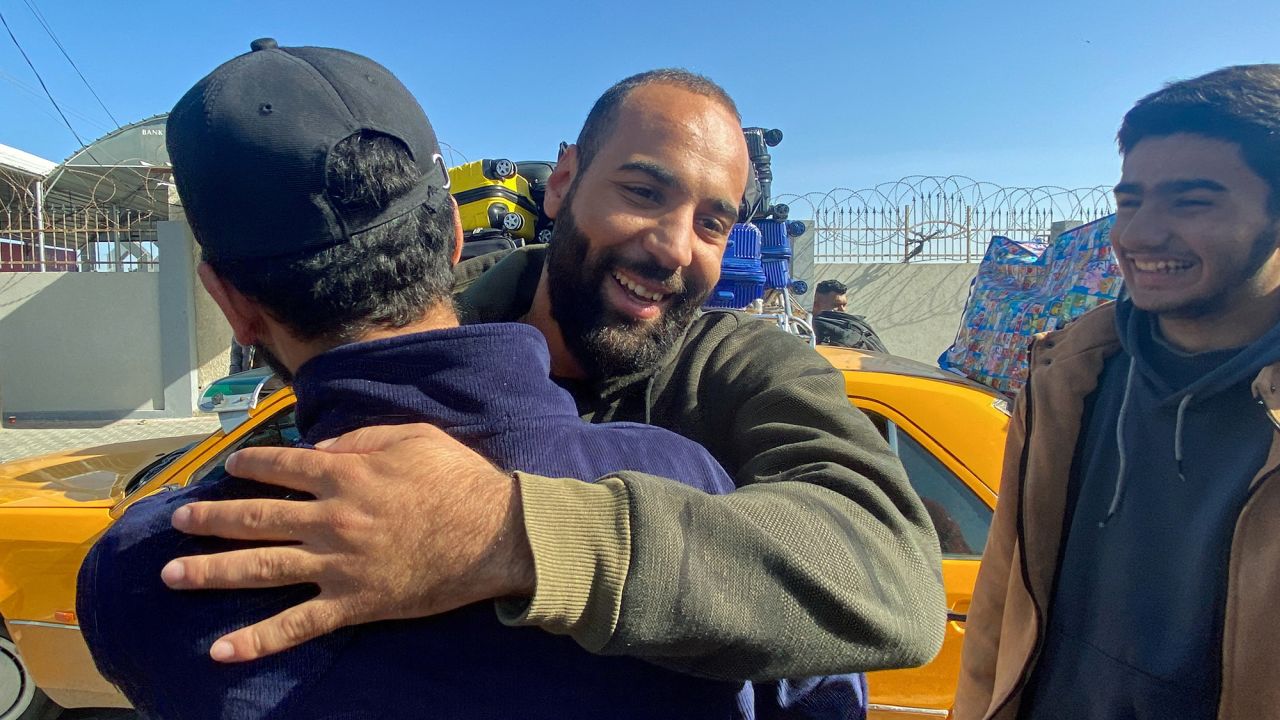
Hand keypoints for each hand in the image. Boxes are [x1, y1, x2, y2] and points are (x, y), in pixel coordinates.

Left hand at [161, 423, 535, 662]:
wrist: (494, 534)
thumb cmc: (459, 480)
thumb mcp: (414, 437)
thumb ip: (361, 437)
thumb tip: (319, 447)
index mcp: (344, 474)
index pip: (281, 467)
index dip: (250, 465)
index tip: (229, 467)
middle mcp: (329, 518)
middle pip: (254, 517)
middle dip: (209, 519)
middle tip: (177, 521)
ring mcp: (337, 563)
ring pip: (260, 568)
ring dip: (210, 571)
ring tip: (172, 574)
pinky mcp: (353, 602)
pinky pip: (297, 624)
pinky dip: (257, 640)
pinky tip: (221, 651)